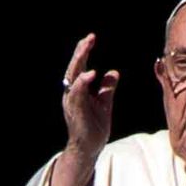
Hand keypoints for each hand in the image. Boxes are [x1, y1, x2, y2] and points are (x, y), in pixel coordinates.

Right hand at [51, 33, 119, 185]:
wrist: (89, 148)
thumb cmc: (94, 126)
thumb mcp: (104, 103)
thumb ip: (107, 88)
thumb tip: (113, 72)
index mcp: (78, 90)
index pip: (80, 66)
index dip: (84, 51)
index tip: (91, 38)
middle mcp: (72, 93)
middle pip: (73, 68)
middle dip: (81, 51)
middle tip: (89, 38)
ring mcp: (72, 102)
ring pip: (72, 77)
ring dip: (79, 61)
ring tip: (86, 48)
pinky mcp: (76, 111)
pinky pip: (77, 94)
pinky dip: (82, 83)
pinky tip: (90, 74)